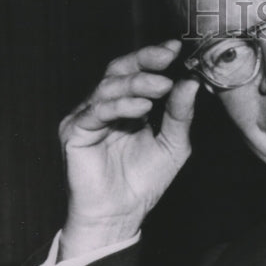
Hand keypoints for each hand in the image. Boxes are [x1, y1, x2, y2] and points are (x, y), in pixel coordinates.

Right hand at [58, 40, 200, 257]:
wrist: (120, 216)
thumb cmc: (143, 184)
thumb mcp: (172, 145)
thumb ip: (179, 115)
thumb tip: (191, 81)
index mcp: (126, 106)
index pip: (137, 71)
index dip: (154, 57)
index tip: (176, 49)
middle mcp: (104, 106)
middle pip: (119, 71)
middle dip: (144, 61)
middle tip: (168, 57)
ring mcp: (87, 117)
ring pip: (109, 88)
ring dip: (137, 83)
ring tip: (161, 86)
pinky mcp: (74, 132)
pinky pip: (97, 112)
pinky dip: (120, 107)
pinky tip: (142, 108)